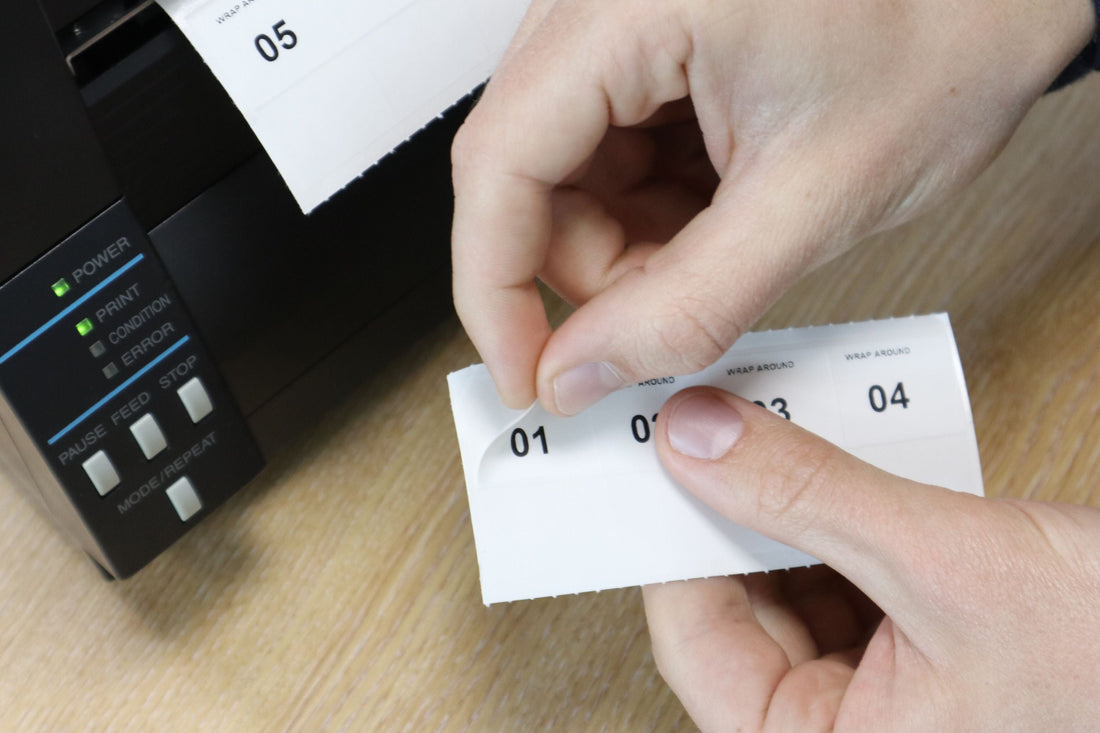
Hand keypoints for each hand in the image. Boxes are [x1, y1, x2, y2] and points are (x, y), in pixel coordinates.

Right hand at [451, 0, 1094, 414]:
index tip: (528, 374)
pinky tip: (719, 213)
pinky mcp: (643, 44)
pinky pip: (605, 156)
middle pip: (523, 175)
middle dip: (587, 271)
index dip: (497, 291)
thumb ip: (683, 309)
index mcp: (632, 4)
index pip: (498, 164)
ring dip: (625, 245)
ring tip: (724, 246)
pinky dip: (650, 212)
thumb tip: (579, 372)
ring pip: (561, 175)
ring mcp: (619, 19)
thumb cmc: (948, 39)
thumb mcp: (811, 204)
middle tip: (662, 318)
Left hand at [643, 387, 1099, 730]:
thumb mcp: (945, 568)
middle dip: (731, 517)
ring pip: (788, 587)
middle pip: (739, 611)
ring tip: (770, 437)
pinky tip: (830, 467)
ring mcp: (876, 697)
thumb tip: (699, 441)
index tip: (658, 464)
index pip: (697, 648)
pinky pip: (842, 578)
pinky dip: (835, 518)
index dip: (672, 549)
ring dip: (784, 510)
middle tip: (710, 431)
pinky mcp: (910, 655)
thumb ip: (811, 497)